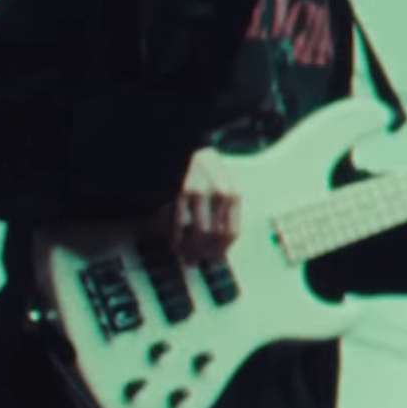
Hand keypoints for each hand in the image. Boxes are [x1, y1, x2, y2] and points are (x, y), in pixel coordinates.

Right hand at [161, 150, 245, 267]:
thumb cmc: (206, 167)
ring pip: (197, 232)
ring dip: (190, 249)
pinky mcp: (179, 192)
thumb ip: (224, 210)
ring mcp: (199, 192)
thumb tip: (221, 243)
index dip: (222, 249)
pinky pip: (177, 223)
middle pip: (215, 235)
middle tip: (197, 262)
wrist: (185, 145)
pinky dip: (174, 238)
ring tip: (185, 257)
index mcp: (234, 192)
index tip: (215, 259)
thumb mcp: (224, 184)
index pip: (231, 231)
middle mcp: (220, 193)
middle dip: (205, 253)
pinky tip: (173, 245)